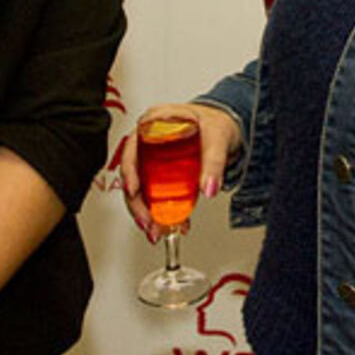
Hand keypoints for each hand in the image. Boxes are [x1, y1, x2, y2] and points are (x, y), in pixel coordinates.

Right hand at [120, 102, 241, 242]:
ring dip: (146, 212)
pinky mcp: (159, 173)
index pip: (132, 148)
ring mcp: (152, 157)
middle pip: (133, 173)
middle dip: (137, 203)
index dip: (129, 171)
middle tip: (148, 223)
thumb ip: (215, 163)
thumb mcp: (217, 139)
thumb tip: (209, 188)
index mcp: (155, 122)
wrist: (225, 128)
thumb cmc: (216, 124)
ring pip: (139, 188)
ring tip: (156, 231)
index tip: (133, 191)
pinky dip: (158, 211)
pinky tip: (168, 224)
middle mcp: (148, 140)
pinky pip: (152, 193)